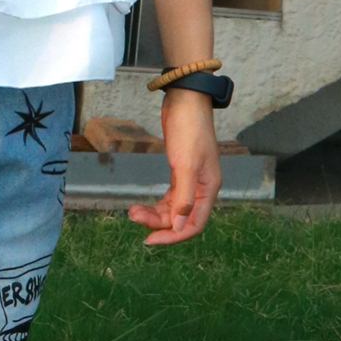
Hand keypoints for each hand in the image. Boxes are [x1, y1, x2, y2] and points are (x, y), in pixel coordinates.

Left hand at [127, 89, 221, 246]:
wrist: (185, 100)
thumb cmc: (189, 130)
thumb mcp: (185, 165)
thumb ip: (183, 197)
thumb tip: (179, 226)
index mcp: (209, 188)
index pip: (194, 224)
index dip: (173, 236)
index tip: (150, 240)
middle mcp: (202, 188)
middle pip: (180, 218)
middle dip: (157, 222)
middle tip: (133, 217)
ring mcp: (191, 180)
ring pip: (173, 209)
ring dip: (154, 214)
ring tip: (132, 211)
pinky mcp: (180, 172)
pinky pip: (169, 197)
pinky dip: (156, 204)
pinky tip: (142, 206)